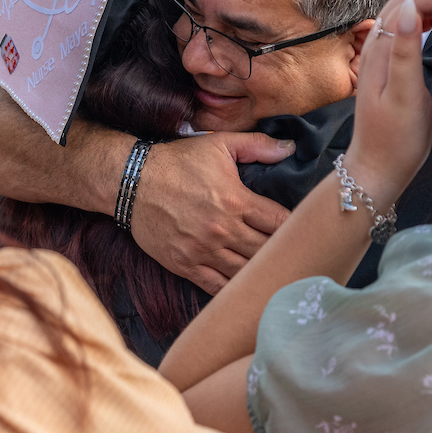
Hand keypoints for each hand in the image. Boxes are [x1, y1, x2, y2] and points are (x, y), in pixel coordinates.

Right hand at [131, 132, 295, 293]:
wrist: (132, 181)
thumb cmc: (177, 161)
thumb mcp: (219, 143)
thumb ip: (257, 145)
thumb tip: (291, 147)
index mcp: (236, 201)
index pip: (280, 222)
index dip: (294, 225)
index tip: (299, 227)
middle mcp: (222, 230)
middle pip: (267, 251)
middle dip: (281, 251)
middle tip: (291, 252)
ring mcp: (203, 251)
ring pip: (245, 273)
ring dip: (260, 272)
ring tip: (273, 271)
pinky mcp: (185, 265)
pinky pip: (217, 287)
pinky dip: (234, 289)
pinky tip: (245, 286)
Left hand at [346, 0, 431, 198]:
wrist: (377, 168)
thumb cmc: (394, 140)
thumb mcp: (404, 97)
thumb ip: (405, 51)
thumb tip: (410, 6)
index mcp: (380, 49)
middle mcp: (377, 45)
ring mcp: (383, 53)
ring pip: (411, 11)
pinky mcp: (392, 64)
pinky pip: (412, 28)